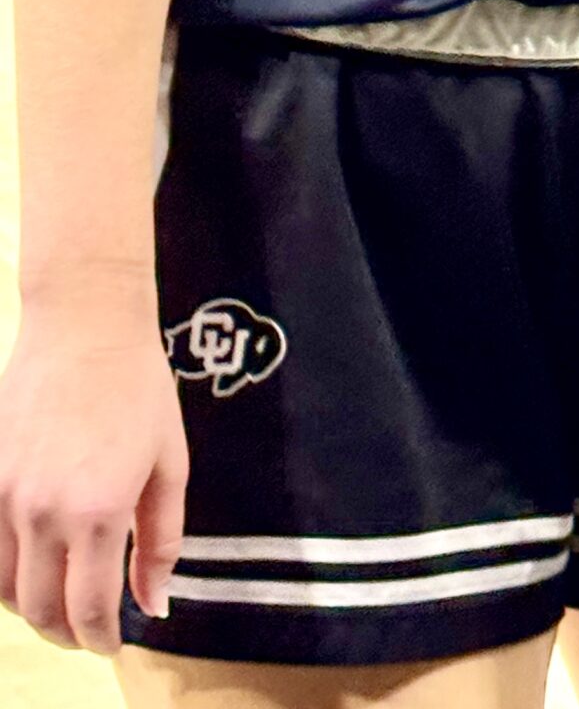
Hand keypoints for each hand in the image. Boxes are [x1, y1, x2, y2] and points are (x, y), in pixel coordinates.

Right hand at [0, 287, 187, 651]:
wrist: (85, 325)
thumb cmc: (140, 388)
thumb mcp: (169, 463)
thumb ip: (161, 540)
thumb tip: (154, 605)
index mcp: (99, 510)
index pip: (89, 608)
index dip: (101, 640)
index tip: (113, 644)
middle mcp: (43, 513)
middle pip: (42, 609)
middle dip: (68, 634)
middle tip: (89, 632)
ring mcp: (4, 497)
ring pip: (4, 591)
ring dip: (34, 609)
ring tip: (61, 602)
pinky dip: (4, 578)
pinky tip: (30, 568)